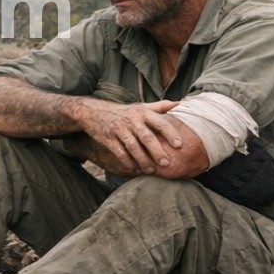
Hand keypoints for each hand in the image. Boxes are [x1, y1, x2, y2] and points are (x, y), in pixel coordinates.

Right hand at [72, 99, 187, 175]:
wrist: (94, 111)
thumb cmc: (124, 111)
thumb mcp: (141, 106)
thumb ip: (160, 106)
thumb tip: (180, 103)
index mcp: (143, 112)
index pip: (160, 122)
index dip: (170, 133)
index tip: (179, 145)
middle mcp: (131, 120)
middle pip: (146, 137)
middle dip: (157, 151)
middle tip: (166, 163)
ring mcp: (119, 129)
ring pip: (133, 147)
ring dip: (143, 160)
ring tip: (151, 170)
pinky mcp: (108, 138)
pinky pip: (119, 152)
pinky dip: (127, 162)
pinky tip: (134, 170)